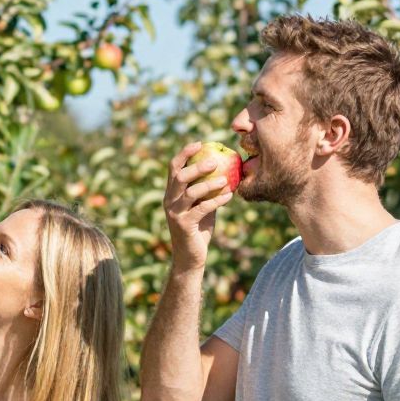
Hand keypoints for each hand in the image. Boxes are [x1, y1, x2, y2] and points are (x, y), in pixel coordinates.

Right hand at [164, 144, 237, 270]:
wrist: (191, 257)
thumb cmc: (199, 230)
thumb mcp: (203, 207)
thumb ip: (207, 191)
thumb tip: (226, 171)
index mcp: (171, 193)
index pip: (173, 167)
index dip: (185, 153)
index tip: (200, 143)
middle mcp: (169, 201)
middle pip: (179, 176)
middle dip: (196, 165)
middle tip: (215, 160)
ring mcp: (175, 214)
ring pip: (190, 192)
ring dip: (209, 184)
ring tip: (225, 179)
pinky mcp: (184, 225)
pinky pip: (202, 209)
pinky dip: (217, 201)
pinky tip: (230, 195)